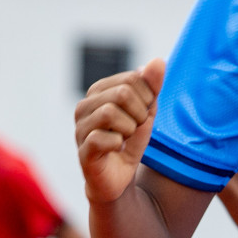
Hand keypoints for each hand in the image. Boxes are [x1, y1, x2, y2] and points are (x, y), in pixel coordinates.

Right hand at [75, 60, 165, 204]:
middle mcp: (83, 106)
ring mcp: (79, 128)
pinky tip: (116, 149)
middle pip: (122, 93)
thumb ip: (152, 85)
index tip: (142, 112)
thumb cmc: (131, 140)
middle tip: (134, 128)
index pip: (132, 78)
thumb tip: (158, 61)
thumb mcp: (148, 109)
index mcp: (98, 92)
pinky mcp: (82, 150)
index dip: (147, 97)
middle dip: (139, 113)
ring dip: (129, 128)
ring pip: (111, 113)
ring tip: (124, 137)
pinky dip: (120, 144)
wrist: (121, 176)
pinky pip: (106, 138)